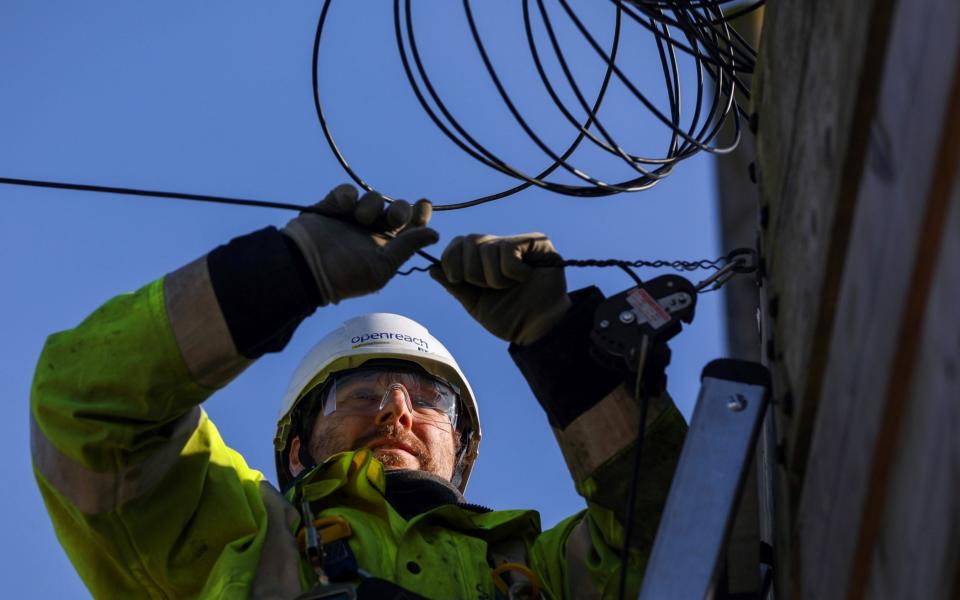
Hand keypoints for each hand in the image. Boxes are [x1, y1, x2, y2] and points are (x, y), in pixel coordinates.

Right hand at [283, 184, 438, 303]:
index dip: (420, 214)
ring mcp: (352, 218)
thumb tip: (435, 235)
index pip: (410, 227)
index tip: (424, 205)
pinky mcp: (332, 205)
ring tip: (359, 219)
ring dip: (372, 206)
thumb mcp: (382, 266)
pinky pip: (347, 191)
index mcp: (387, 247)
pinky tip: (344, 208)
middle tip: (394, 220)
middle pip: (397, 209)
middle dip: (400, 210)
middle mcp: (371, 232)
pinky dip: (348, 196)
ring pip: (374, 198)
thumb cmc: (345, 275)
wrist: (305, 268)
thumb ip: (407, 247)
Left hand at [430, 233, 571, 345]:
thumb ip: (455, 285)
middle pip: (469, 241)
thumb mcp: (475, 303)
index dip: (451, 261)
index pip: (457, 243)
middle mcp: (499, 246)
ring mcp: (519, 242)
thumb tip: (432, 268)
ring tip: (510, 287)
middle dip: (472, 272)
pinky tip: (525, 278)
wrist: (536, 329)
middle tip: (490, 288)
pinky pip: (508, 250)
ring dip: (495, 278)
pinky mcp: (537, 242)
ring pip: (488, 248)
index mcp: (483, 258)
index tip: (459, 280)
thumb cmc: (509, 318)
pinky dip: (512, 272)